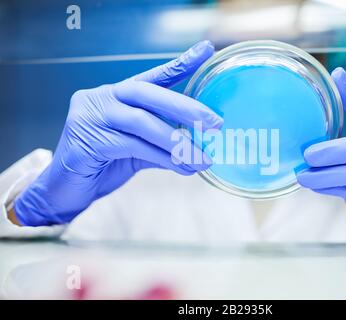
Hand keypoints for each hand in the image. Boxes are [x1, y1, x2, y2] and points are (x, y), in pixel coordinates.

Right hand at [15, 41, 221, 225]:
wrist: (66, 191)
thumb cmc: (103, 164)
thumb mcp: (138, 150)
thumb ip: (161, 142)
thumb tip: (199, 147)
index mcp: (117, 95)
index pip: (152, 76)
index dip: (180, 64)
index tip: (206, 50)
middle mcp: (102, 97)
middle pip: (147, 93)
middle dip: (185, 107)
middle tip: (215, 122)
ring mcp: (90, 116)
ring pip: (142, 122)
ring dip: (178, 143)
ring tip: (203, 159)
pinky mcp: (85, 140)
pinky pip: (132, 146)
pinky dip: (162, 158)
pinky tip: (182, 168)